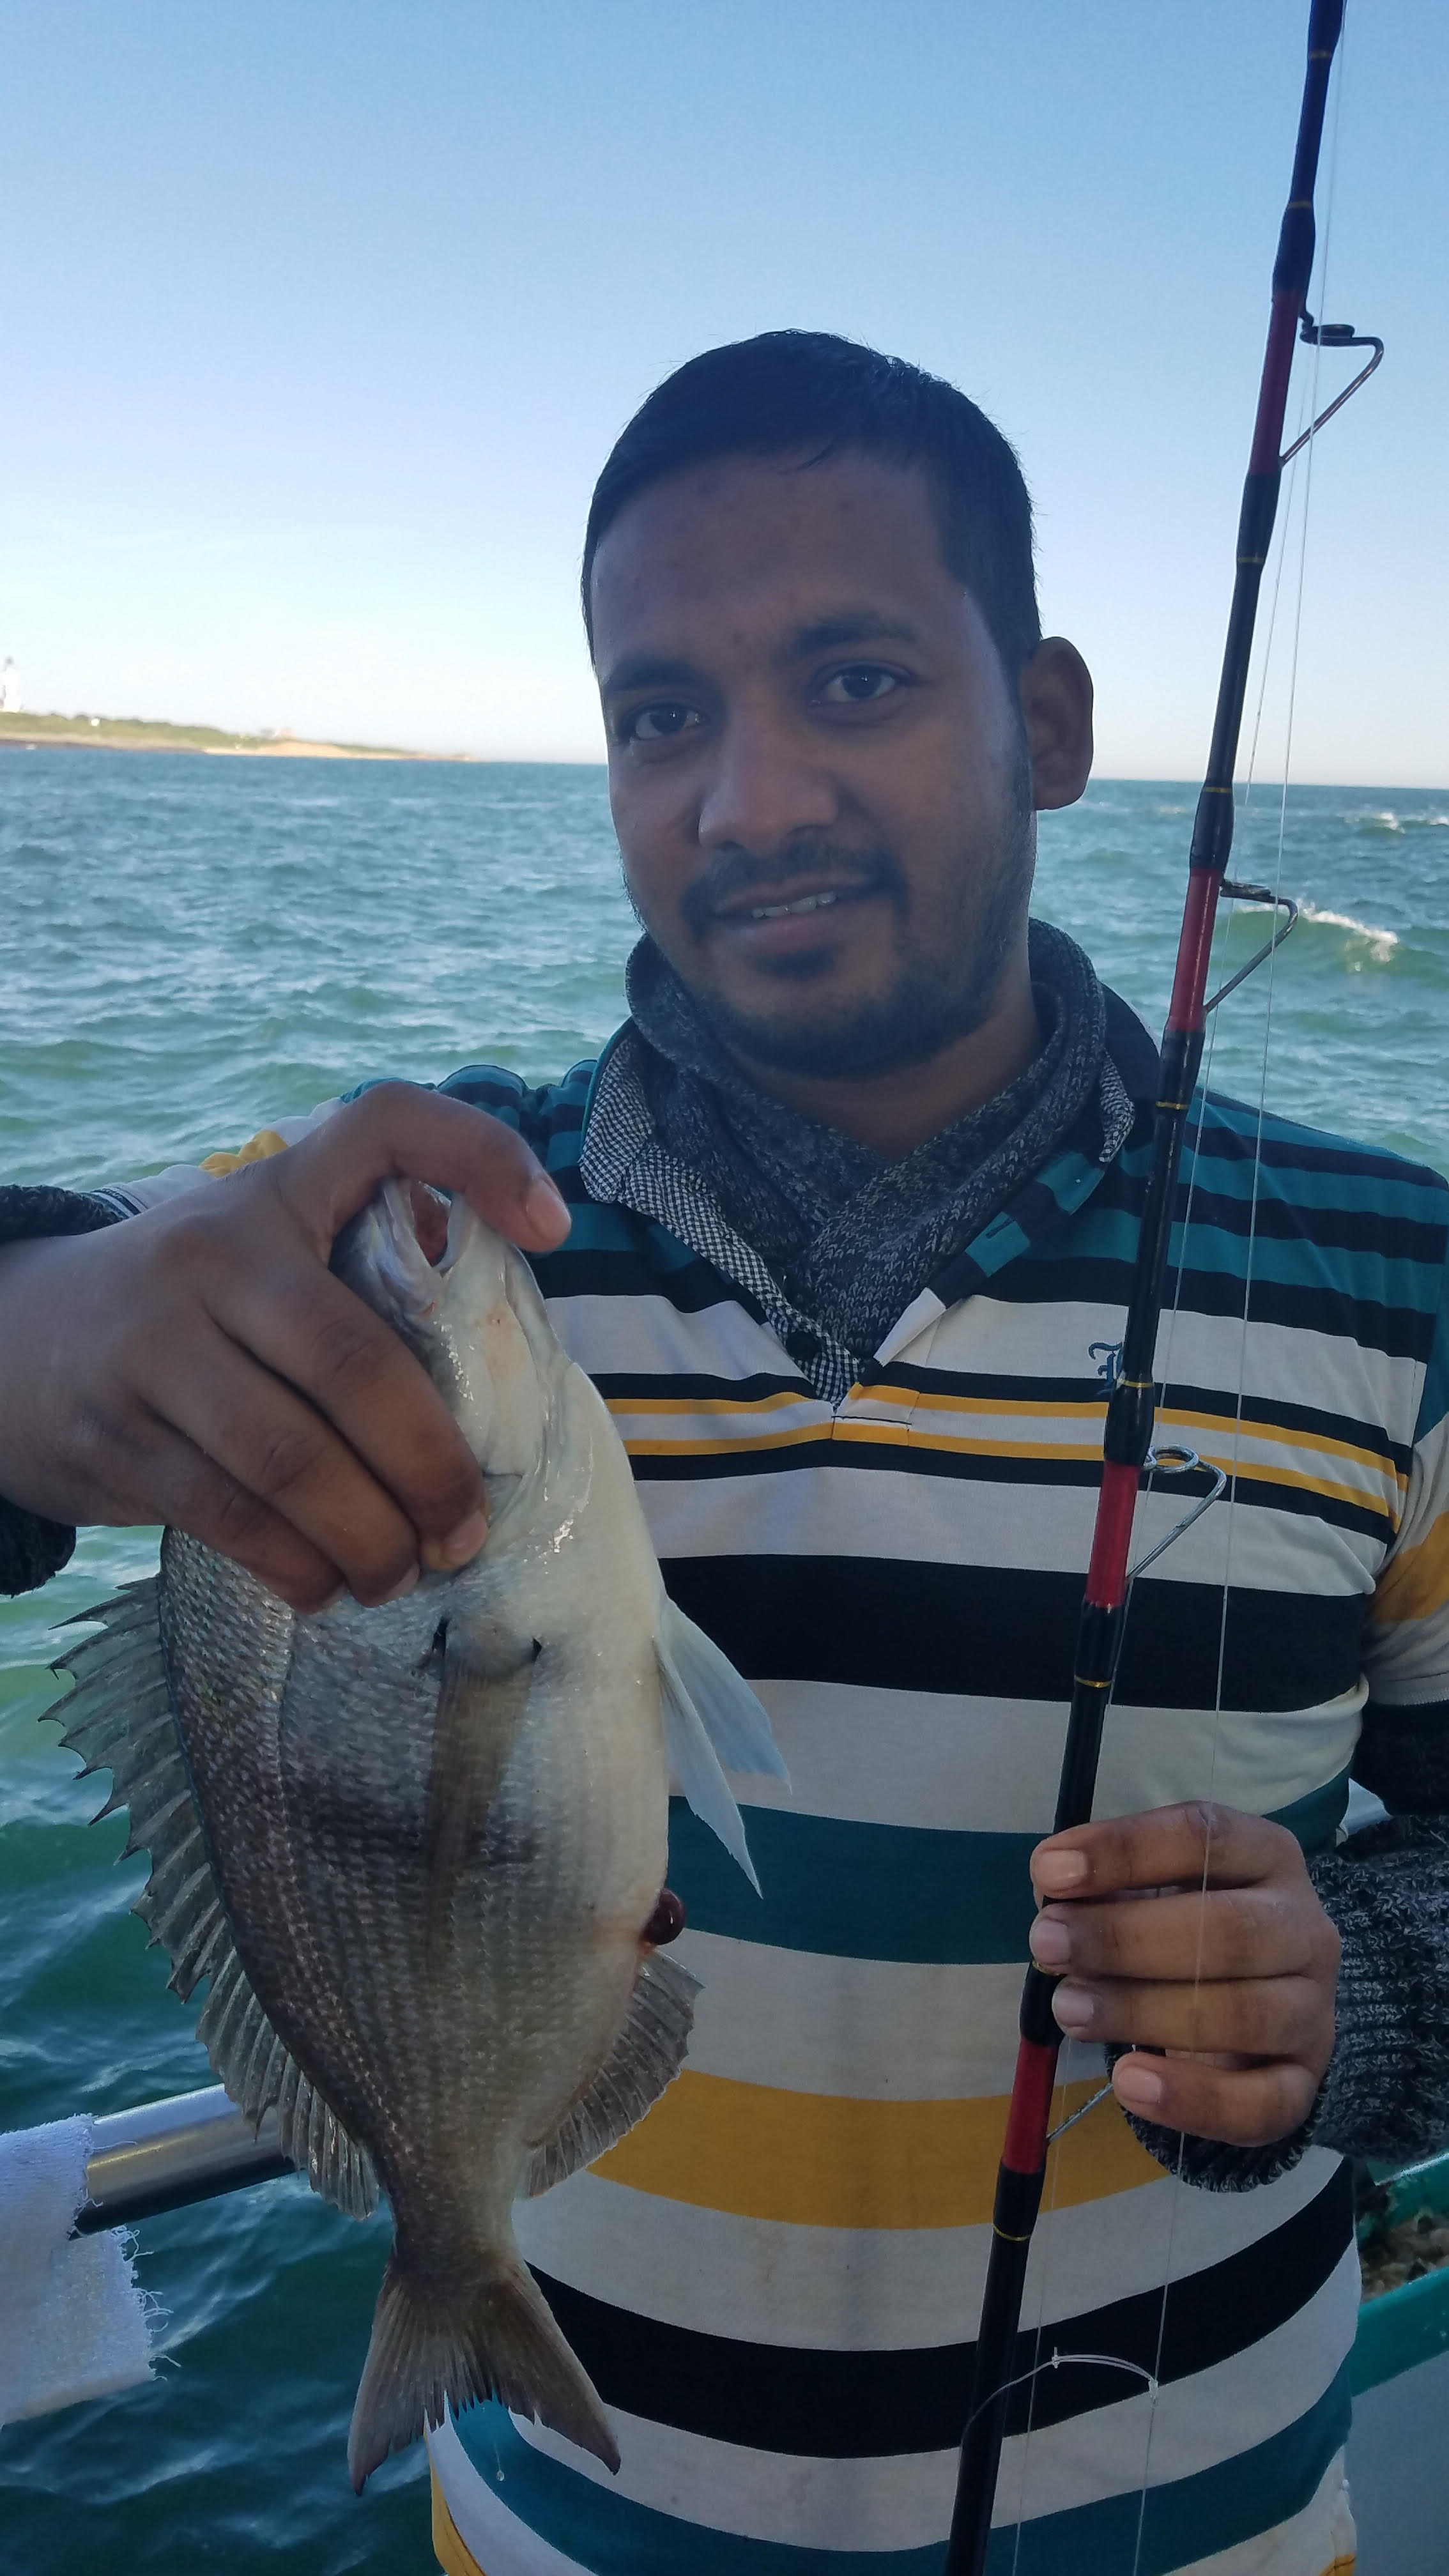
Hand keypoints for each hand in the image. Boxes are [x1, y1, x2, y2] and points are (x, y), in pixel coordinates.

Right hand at [0, 1084, 569, 1611]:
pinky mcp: (116, 1437)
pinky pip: (232, 1520)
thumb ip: (364, 1270)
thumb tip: (502, 1363)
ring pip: (292, 1463)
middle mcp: (213, 1256)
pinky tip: (329, 1587)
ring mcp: (155, 1349)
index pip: (385, 1124)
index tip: (557, 1227)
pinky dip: (297, 1568)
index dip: (481, 1154)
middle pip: (355, 1365)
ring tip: (404, 1575)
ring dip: (368, 1539)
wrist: (16, 1338)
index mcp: (275, 1193)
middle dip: (431, 1467)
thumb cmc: (196, 1304)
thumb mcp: (267, 1250)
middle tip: (466, 1530)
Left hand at [1028, 1802, 1340, 2147]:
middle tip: (1048, 1944)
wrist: (1258, 2011)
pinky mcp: (1304, 2082)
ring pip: (1243, 2014)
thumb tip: (1052, 1902)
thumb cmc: (1187, 1931)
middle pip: (1229, 1929)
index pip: (1204, 1836)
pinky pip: (1261, 2102)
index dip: (1124, 1850)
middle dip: (1125, 1938)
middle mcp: (1305, 1927)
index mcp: (1267, 1855)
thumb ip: (1102, 1891)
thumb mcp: (1149, 1893)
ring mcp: (1314, 2009)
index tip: (1049, 1873)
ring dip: (1143, 2012)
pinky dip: (1191, 2098)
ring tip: (1070, 2008)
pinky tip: (1127, 2083)